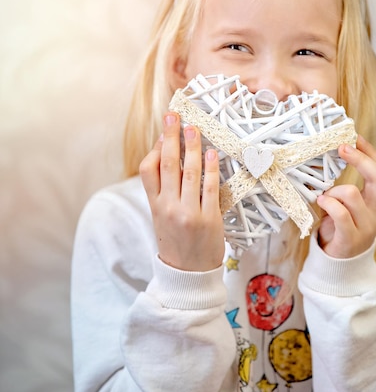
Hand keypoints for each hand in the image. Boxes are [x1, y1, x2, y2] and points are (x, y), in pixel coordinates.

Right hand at [139, 112, 224, 270]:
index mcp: (155, 206)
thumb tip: (169, 156)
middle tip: (175, 116)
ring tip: (194, 128)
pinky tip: (211, 153)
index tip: (164, 133)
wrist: (189, 275)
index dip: (156, 149)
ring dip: (192, 146)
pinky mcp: (209, 218)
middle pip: (168, 165)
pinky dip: (210, 168)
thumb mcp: (161, 217)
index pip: (148, 170)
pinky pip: (209, 187)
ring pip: (189, 172)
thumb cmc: (176, 242)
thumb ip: (163, 190)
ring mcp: (189, 212)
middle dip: (171, 137)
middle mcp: (169, 207)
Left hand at [316, 135, 375, 258]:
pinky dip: (328, 204)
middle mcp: (374, 212)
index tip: (356, 136)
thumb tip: (325, 159)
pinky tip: (320, 202)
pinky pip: (341, 214)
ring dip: (333, 191)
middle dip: (360, 159)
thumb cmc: (337, 229)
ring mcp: (365, 226)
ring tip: (324, 198)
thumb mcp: (343, 206)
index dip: (370, 152)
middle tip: (342, 147)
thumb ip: (340, 187)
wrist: (337, 266)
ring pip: (351, 193)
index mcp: (374, 202)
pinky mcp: (350, 239)